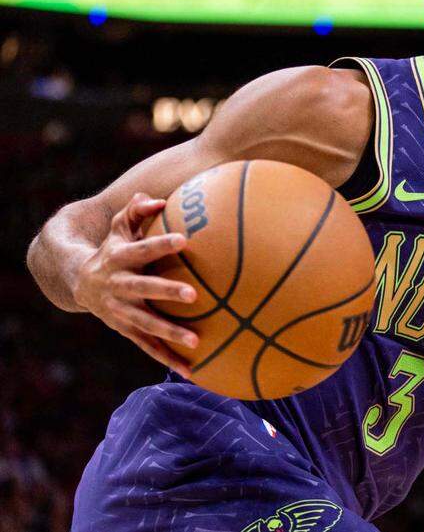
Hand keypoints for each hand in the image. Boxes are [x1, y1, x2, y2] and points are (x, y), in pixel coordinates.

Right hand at [73, 193, 198, 375]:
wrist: (78, 282)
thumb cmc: (112, 249)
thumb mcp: (119, 228)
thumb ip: (136, 211)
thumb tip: (157, 198)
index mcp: (118, 259)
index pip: (142, 249)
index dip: (161, 244)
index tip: (184, 239)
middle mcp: (118, 286)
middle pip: (143, 289)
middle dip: (167, 292)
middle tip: (194, 294)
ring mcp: (120, 311)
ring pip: (145, 324)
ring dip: (170, 332)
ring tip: (196, 341)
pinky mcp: (125, 330)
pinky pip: (148, 347)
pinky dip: (168, 358)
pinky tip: (192, 371)